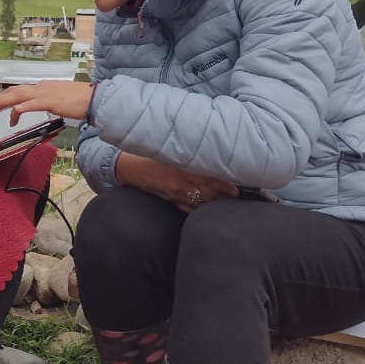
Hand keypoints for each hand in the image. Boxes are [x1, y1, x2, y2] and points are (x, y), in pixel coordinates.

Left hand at [0, 80, 92, 122]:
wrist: (95, 98)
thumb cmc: (80, 101)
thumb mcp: (59, 101)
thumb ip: (48, 103)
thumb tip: (40, 107)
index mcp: (43, 88)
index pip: (19, 91)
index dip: (5, 97)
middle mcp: (41, 87)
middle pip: (15, 92)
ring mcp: (46, 93)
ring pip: (19, 95)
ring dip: (3, 101)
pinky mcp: (52, 101)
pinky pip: (34, 104)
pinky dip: (23, 106)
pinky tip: (14, 110)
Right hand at [115, 152, 237, 212]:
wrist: (127, 167)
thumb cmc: (149, 155)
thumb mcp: (169, 151)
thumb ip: (188, 152)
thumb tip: (207, 152)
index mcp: (184, 170)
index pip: (210, 180)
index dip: (225, 187)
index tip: (237, 190)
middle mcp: (182, 185)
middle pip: (208, 195)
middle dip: (224, 199)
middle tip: (237, 200)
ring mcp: (176, 195)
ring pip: (200, 204)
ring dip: (213, 206)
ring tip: (226, 207)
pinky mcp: (169, 201)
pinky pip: (187, 209)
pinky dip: (198, 211)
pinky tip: (205, 212)